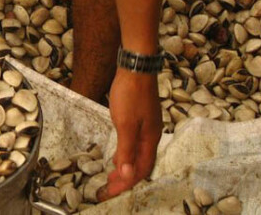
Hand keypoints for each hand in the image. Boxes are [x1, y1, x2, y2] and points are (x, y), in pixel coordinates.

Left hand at [101, 68, 161, 199]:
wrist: (136, 67)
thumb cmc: (130, 93)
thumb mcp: (125, 124)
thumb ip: (126, 150)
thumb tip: (127, 176)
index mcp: (150, 139)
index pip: (140, 170)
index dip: (125, 184)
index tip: (109, 192)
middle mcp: (152, 135)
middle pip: (141, 165)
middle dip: (125, 179)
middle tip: (108, 189)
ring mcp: (148, 126)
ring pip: (139, 155)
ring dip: (126, 167)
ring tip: (112, 177)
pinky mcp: (142, 118)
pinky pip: (136, 144)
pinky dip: (126, 154)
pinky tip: (118, 154)